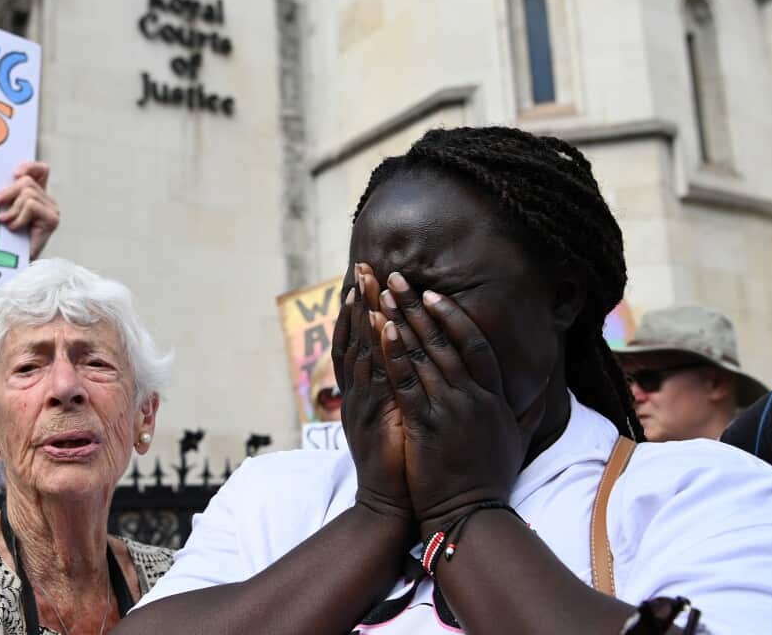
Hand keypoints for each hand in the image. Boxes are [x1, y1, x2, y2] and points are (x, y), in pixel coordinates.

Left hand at [0, 161, 59, 258]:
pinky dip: (18, 216)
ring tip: (5, 222)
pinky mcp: (52, 220)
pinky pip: (31, 205)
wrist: (13, 266)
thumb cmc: (6, 241)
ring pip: (28, 193)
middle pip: (27, 181)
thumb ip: (6, 197)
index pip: (41, 170)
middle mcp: (48, 201)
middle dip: (7, 192)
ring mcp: (52, 210)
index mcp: (38, 196)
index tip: (14, 174)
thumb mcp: (4, 212)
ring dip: (12, 209)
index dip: (29, 166)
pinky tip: (14, 228)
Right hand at [330, 264, 412, 520]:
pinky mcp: (373, 418)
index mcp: (364, 392)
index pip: (359, 342)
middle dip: (358, 301)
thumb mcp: (400, 422)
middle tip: (362, 268)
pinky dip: (376, 349)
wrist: (390, 504)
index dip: (361, 311)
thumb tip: (417, 372)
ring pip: (359, 350)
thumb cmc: (403, 465)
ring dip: (362, 317)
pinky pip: (372, 376)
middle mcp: (357, 393)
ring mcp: (362, 404)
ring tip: (366, 285)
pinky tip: (382, 325)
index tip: (366, 280)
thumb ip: (404, 395)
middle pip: (353, 337)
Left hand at [378, 273, 535, 534]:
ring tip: (380, 294)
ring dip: (400, 320)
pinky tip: (380, 330)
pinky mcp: (426, 425)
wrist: (471, 515)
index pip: (474, 344)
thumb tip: (548, 382)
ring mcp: (450, 409)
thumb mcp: (519, 438)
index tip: (431, 293)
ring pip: (423, 355)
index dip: (452, 316)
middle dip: (416, 306)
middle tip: (394, 277)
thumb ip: (531, 406)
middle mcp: (473, 397)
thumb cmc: (491, 478)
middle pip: (443, 340)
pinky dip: (394, 353)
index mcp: (493, 397)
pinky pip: (407, 380)